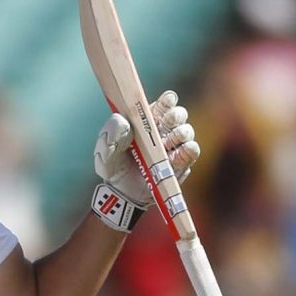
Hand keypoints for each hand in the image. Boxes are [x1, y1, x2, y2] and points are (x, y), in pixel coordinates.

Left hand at [93, 90, 199, 219]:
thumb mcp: (104, 152)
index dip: (167, 100)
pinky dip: (188, 150)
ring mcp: (173, 147)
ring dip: (181, 133)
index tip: (168, 100)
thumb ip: (109, 135)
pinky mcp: (180, 163)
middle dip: (176, 114)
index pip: (161, 104)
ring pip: (186, 132)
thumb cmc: (114, 167)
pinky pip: (190, 153)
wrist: (122, 195)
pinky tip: (180, 151)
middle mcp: (163, 131)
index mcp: (146, 121)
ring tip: (170, 140)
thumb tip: (123, 122)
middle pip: (178, 115)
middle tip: (169, 120)